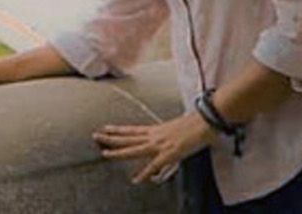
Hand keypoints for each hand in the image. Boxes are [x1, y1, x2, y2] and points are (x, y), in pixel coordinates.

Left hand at [94, 113, 216, 183]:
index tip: (106, 128)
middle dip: (111, 137)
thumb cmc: (195, 123)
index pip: (132, 129)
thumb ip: (169, 133)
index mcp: (156, 129)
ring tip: (105, 154)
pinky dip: (145, 173)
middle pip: (128, 137)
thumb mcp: (177, 127)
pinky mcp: (169, 153)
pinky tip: (136, 179)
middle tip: (95, 136)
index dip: (118, 129)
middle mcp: (155, 135)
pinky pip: (154, 165)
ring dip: (119, 152)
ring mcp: (160, 144)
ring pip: (134, 149)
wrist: (206, 120)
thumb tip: (169, 136)